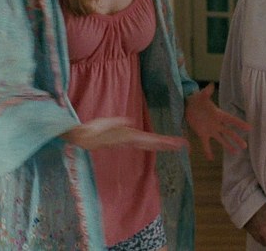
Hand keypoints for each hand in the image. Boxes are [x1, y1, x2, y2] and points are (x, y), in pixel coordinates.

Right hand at [61, 117, 188, 151]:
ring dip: (162, 144)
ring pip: (149, 143)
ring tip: (175, 144)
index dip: (163, 141)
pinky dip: (152, 142)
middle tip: (183, 145)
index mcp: (128, 137)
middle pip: (153, 143)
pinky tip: (158, 143)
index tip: (176, 144)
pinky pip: (143, 141)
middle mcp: (130, 139)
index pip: (149, 140)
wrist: (82, 138)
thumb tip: (130, 120)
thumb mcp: (103, 125)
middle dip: (168, 144)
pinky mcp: (125, 138)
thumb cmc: (91, 131)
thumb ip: (116, 122)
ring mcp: (128, 139)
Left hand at [184, 83, 251, 159]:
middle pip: (228, 132)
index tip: (249, 128)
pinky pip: (206, 144)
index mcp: (218, 114)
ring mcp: (210, 130)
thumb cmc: (196, 99)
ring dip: (228, 146)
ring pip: (221, 139)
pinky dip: (208, 151)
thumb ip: (206, 93)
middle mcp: (216, 123)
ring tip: (235, 152)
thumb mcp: (200, 96)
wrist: (188, 106)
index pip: (231, 120)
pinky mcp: (202, 134)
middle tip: (245, 146)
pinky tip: (210, 159)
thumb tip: (210, 85)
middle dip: (236, 138)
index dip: (239, 124)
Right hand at [244, 202, 265, 246]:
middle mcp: (256, 233)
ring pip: (257, 238)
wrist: (247, 201)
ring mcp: (250, 231)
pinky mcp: (246, 227)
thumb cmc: (261, 207)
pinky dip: (256, 232)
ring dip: (261, 236)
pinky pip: (252, 233)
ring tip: (265, 228)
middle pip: (262, 242)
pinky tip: (258, 225)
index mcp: (263, 231)